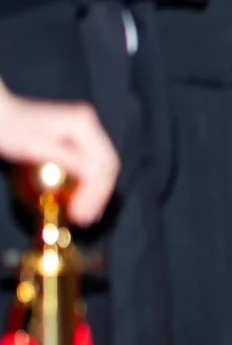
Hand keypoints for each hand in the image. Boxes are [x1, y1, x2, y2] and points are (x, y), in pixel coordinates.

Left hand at [0, 86, 118, 225]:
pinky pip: (90, 167)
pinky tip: (79, 201)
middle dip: (99, 196)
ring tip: (84, 215)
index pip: (104, 164)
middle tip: (86, 219)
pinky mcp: (78, 141)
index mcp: (84, 125)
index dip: (97, 192)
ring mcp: (86, 134)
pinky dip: (87, 186)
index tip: (84, 214)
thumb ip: (69, 160)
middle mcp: (90, 127)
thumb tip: (92, 179)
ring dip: (95, 194)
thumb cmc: (10, 128)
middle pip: (107, 167)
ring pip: (101, 169)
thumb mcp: (37, 146)